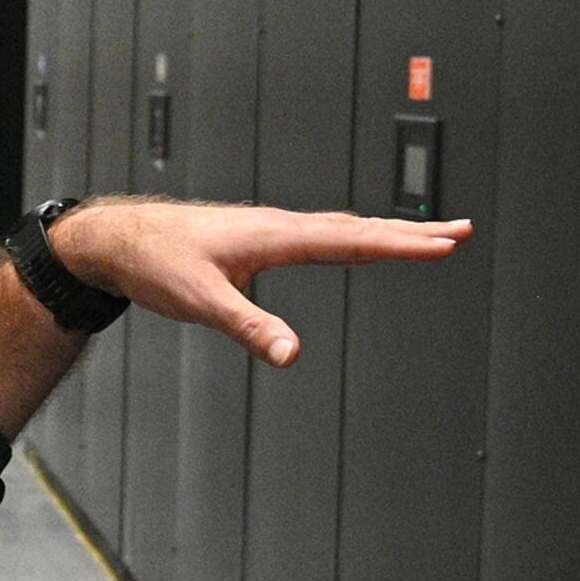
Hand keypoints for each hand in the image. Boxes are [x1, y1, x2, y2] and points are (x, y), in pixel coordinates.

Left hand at [50, 196, 470, 365]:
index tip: (443, 244)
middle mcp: (280, 226)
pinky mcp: (263, 240)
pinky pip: (324, 234)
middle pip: (359, 228)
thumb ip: (249, 328)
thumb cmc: (155, 262)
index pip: (351, 240)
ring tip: (429, 235)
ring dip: (388, 232)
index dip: (400, 244)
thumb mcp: (201, 302)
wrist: (120, 238)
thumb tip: (292, 354)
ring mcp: (273, 231)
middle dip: (411, 232)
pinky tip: (361, 242)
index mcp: (275, 235)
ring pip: (344, 228)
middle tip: (460, 232)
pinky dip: (356, 236)